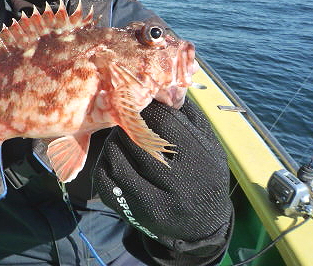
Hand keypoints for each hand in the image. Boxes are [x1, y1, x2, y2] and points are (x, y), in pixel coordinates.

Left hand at [94, 99, 231, 253]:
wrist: (203, 228)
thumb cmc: (205, 174)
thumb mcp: (209, 144)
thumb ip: (189, 114)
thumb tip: (163, 86)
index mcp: (199, 158)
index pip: (161, 120)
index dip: (146, 106)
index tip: (139, 101)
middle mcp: (178, 183)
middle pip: (135, 138)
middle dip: (126, 122)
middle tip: (125, 117)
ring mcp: (155, 201)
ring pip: (115, 157)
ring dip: (113, 141)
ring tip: (121, 137)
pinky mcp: (134, 213)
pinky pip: (105, 180)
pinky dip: (103, 163)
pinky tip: (113, 158)